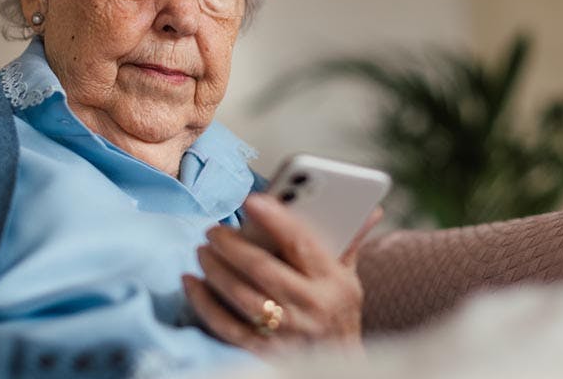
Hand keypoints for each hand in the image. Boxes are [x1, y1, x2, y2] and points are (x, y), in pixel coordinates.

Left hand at [182, 193, 381, 355]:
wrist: (340, 367)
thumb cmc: (339, 312)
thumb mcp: (349, 277)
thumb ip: (349, 240)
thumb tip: (370, 207)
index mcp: (332, 281)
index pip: (300, 243)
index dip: (275, 219)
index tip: (251, 199)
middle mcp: (311, 306)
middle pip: (263, 269)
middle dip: (232, 246)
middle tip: (213, 229)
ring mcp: (287, 332)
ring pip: (242, 296)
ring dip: (216, 270)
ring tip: (202, 250)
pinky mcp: (265, 351)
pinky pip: (228, 326)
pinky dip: (205, 303)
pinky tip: (192, 283)